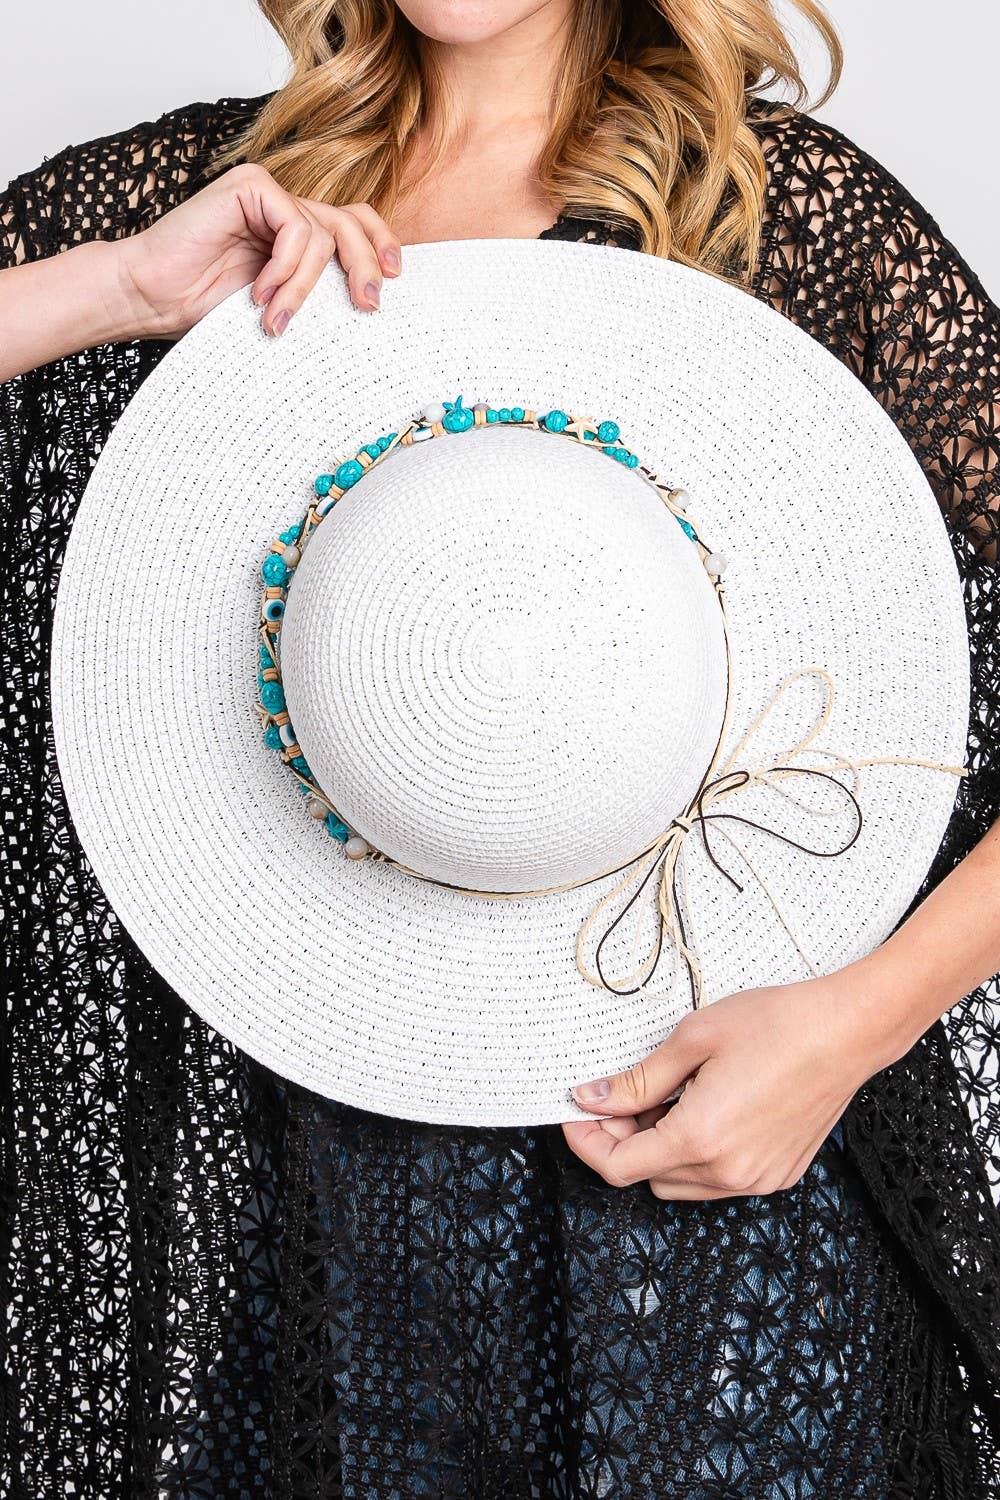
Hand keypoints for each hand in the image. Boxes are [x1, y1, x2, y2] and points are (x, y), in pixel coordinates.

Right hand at [113, 162, 402, 340]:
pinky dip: (285, 268)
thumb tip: (372, 302)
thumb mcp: (281, 307)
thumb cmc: (205, 309)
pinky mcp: (250, 186)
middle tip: (367, 305)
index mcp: (296, 233)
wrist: (150, 299)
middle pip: (352, 221)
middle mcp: (285, 206)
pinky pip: (295, 228)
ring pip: (322, 235)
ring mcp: (267, 192)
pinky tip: (260, 295)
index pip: (356, 223)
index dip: (381, 245)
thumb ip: (318, 293)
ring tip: (276, 320)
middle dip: (366, 265)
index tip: (394, 279)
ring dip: (303, 287)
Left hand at [562, 962, 914, 1199]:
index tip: (577, 1114)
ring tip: (676, 1095)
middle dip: (626, 1140)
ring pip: (683, 1183)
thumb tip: (591, 1099)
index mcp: (699, 1139)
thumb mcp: (692, 1040)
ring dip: (663, 1149)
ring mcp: (757, 1179)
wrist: (847, 1031)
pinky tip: (711, 1107)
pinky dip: (701, 1153)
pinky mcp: (779, 1174)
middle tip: (627, 1094)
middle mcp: (728, 1172)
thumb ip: (637, 1080)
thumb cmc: (775, 1025)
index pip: (618, 1168)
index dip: (587, 1142)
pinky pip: (720, 1180)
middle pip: (648, 1177)